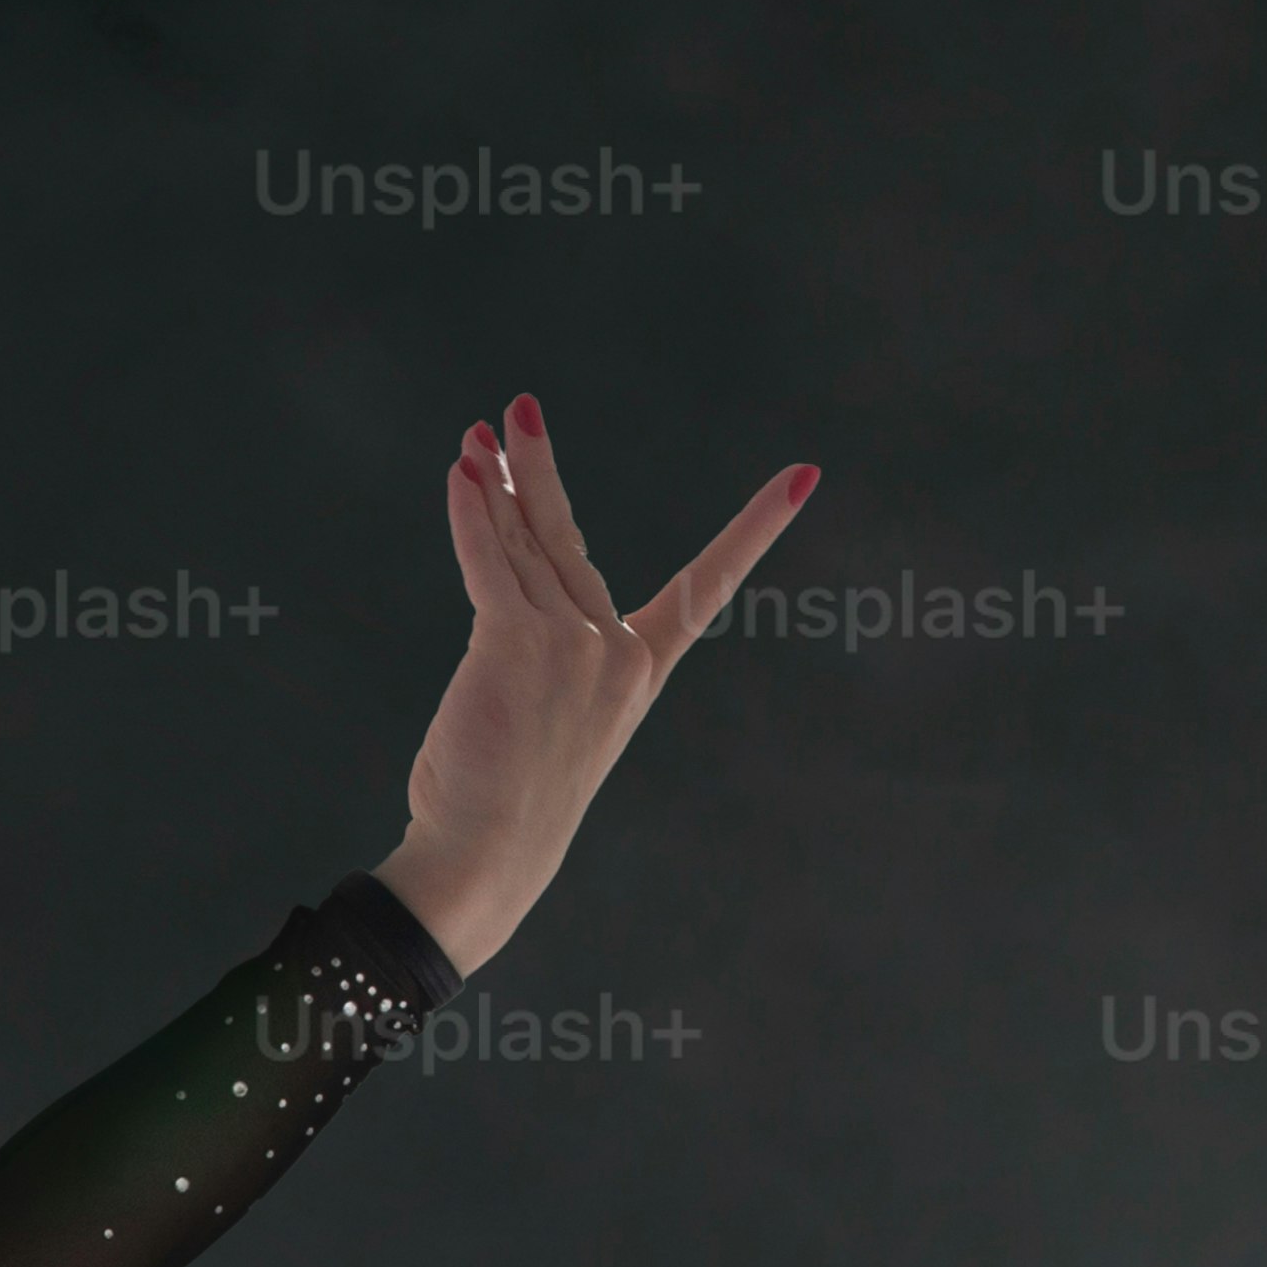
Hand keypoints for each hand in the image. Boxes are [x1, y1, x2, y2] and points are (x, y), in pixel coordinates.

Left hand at [384, 394, 806, 979]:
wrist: (485, 855)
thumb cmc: (506, 796)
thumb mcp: (543, 709)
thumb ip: (542, 639)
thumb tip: (506, 557)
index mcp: (642, 668)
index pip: (710, 585)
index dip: (756, 529)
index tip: (805, 477)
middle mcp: (616, 650)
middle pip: (569, 538)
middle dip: (539, 469)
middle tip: (519, 411)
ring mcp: (573, 645)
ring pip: (522, 548)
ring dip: (492, 487)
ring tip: (474, 440)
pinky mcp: (518, 645)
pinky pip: (491, 563)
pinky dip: (471, 514)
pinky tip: (461, 475)